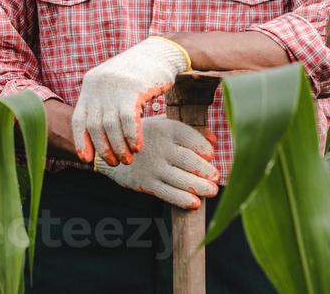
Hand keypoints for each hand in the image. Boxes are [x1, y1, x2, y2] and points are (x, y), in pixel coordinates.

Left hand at [71, 36, 189, 163]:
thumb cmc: (137, 73)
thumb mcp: (113, 83)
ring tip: (128, 159)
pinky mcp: (133, 88)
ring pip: (111, 126)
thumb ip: (102, 102)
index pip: (79, 119)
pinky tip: (138, 147)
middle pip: (95, 126)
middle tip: (115, 162)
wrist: (160, 52)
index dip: (81, 141)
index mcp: (90, 83)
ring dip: (119, 147)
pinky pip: (128, 120)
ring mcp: (115, 86)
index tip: (87, 159)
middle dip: (104, 149)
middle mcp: (98, 84)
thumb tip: (96, 133)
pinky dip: (132, 137)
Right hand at [94, 116, 220, 209]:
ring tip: (212, 191)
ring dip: (199, 187)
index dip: (204, 148)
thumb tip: (214, 140)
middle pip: (188, 160)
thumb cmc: (147, 135)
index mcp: (167, 128)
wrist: (113, 149)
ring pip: (181, 179)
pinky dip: (182, 199)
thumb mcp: (165, 125)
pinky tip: (195, 203)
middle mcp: (160, 147)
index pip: (191, 138)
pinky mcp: (145, 183)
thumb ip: (191, 130)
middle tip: (216, 177)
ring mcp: (152, 166)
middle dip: (205, 170)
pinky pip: (167, 193)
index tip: (211, 155)